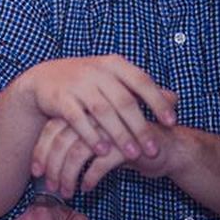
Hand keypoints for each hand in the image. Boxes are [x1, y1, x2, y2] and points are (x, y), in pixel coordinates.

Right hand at [20, 55, 176, 160]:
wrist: (44, 78)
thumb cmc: (87, 82)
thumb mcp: (113, 78)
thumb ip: (141, 89)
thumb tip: (175, 99)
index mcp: (113, 64)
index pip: (141, 81)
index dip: (158, 101)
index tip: (172, 122)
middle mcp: (96, 71)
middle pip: (123, 100)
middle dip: (140, 127)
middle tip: (153, 149)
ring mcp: (76, 83)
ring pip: (102, 111)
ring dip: (119, 135)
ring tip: (133, 154)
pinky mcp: (60, 98)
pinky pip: (77, 119)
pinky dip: (91, 136)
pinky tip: (103, 151)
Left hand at [32, 92, 177, 197]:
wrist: (167, 149)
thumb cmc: (125, 147)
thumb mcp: (95, 144)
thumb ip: (72, 147)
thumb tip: (46, 167)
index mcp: (83, 112)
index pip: (51, 129)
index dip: (41, 151)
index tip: (36, 171)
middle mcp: (93, 117)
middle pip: (61, 141)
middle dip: (52, 167)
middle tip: (50, 186)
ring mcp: (110, 129)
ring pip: (77, 153)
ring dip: (68, 176)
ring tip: (66, 192)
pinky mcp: (126, 145)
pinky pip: (100, 164)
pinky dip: (90, 178)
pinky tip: (87, 188)